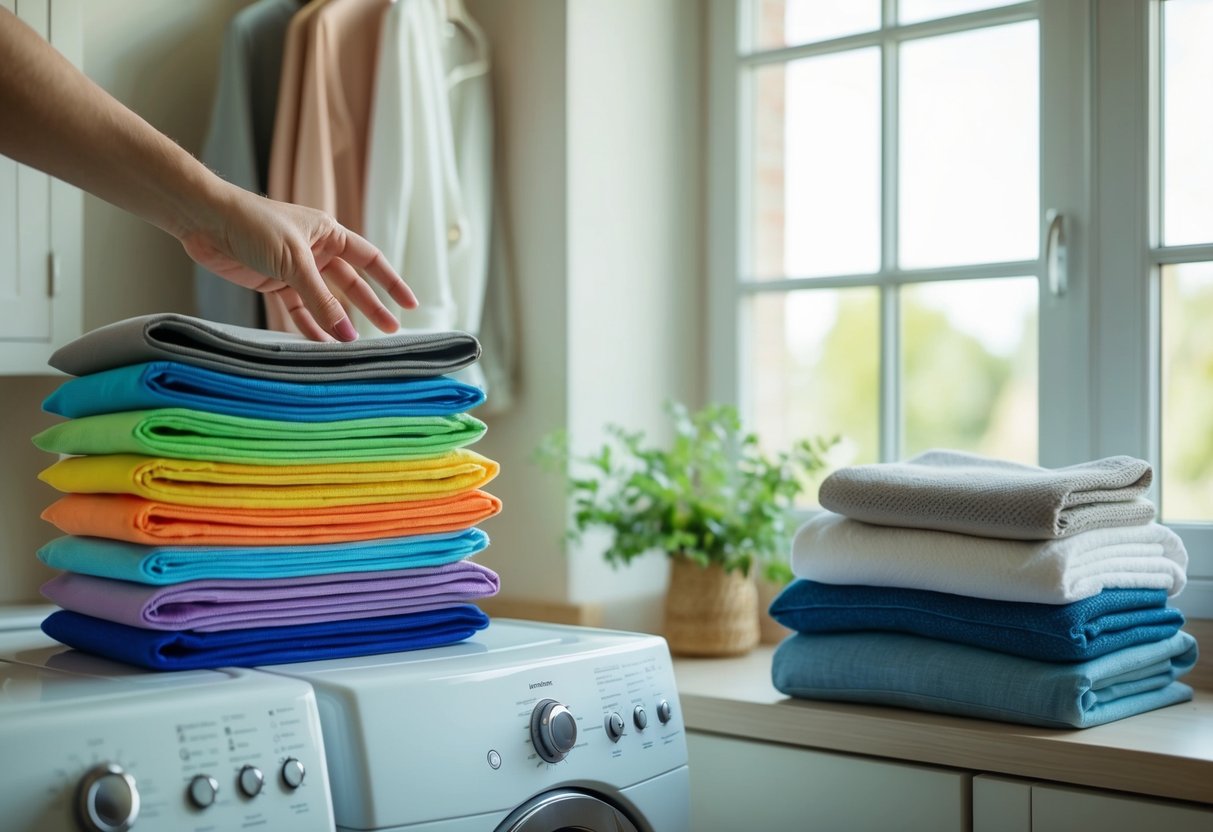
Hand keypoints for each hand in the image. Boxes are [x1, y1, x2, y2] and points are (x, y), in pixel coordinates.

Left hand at [179, 186, 416, 340]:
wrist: (204, 219)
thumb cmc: (252, 225)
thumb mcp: (294, 262)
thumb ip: (321, 299)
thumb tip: (347, 333)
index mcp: (329, 233)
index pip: (370, 259)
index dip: (391, 282)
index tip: (410, 304)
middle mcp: (316, 250)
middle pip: (351, 283)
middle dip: (371, 306)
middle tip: (390, 330)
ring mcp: (295, 268)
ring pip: (325, 300)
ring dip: (339, 320)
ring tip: (355, 344)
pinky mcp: (272, 283)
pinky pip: (298, 308)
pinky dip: (308, 325)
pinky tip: (320, 342)